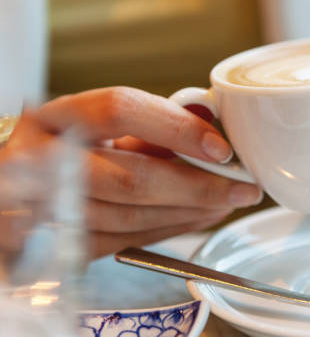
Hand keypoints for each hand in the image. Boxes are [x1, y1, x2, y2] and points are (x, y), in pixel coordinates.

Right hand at [0, 87, 261, 259]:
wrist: (15, 183)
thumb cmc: (68, 148)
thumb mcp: (101, 124)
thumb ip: (152, 120)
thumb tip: (210, 119)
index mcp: (61, 117)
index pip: (121, 110)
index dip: (177, 129)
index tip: (221, 148)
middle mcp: (43, 159)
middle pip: (131, 176)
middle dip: (199, 187)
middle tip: (243, 188)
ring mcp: (46, 207)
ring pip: (131, 216)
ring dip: (190, 213)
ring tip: (227, 203)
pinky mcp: (56, 244)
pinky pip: (123, 242)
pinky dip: (169, 230)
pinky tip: (197, 218)